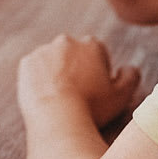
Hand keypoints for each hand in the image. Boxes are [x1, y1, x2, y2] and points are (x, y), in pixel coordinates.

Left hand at [18, 34, 140, 129]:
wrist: (56, 117)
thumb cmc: (92, 108)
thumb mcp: (122, 95)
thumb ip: (131, 77)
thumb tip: (129, 68)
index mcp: (91, 44)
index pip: (97, 53)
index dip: (98, 72)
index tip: (95, 90)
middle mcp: (66, 41)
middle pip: (73, 53)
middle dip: (76, 68)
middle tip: (77, 94)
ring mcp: (44, 50)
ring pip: (52, 60)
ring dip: (56, 73)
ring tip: (60, 98)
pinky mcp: (26, 63)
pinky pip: (34, 69)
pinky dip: (38, 79)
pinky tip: (45, 96)